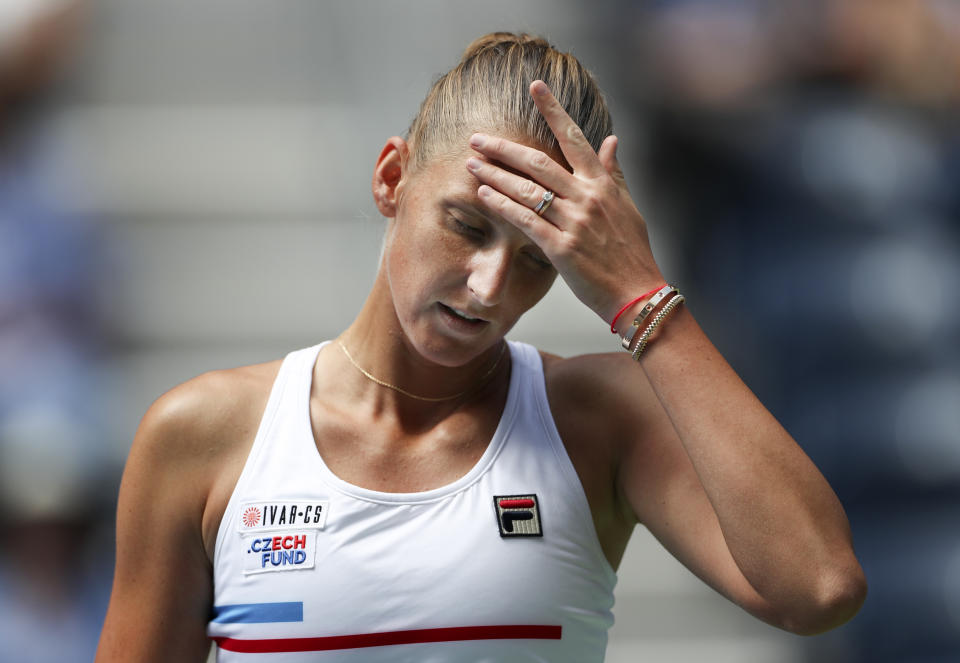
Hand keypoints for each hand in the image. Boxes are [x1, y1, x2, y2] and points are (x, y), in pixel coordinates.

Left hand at [466, 80, 664, 324]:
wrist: (637, 293)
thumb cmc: (631, 252)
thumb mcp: (626, 207)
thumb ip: (613, 174)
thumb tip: (611, 142)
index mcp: (603, 184)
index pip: (575, 137)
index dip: (553, 110)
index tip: (535, 87)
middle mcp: (587, 197)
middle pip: (539, 162)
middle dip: (504, 148)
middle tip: (477, 138)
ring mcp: (574, 221)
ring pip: (527, 189)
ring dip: (495, 175)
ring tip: (471, 164)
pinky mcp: (561, 247)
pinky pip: (525, 220)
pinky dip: (502, 205)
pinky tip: (484, 195)